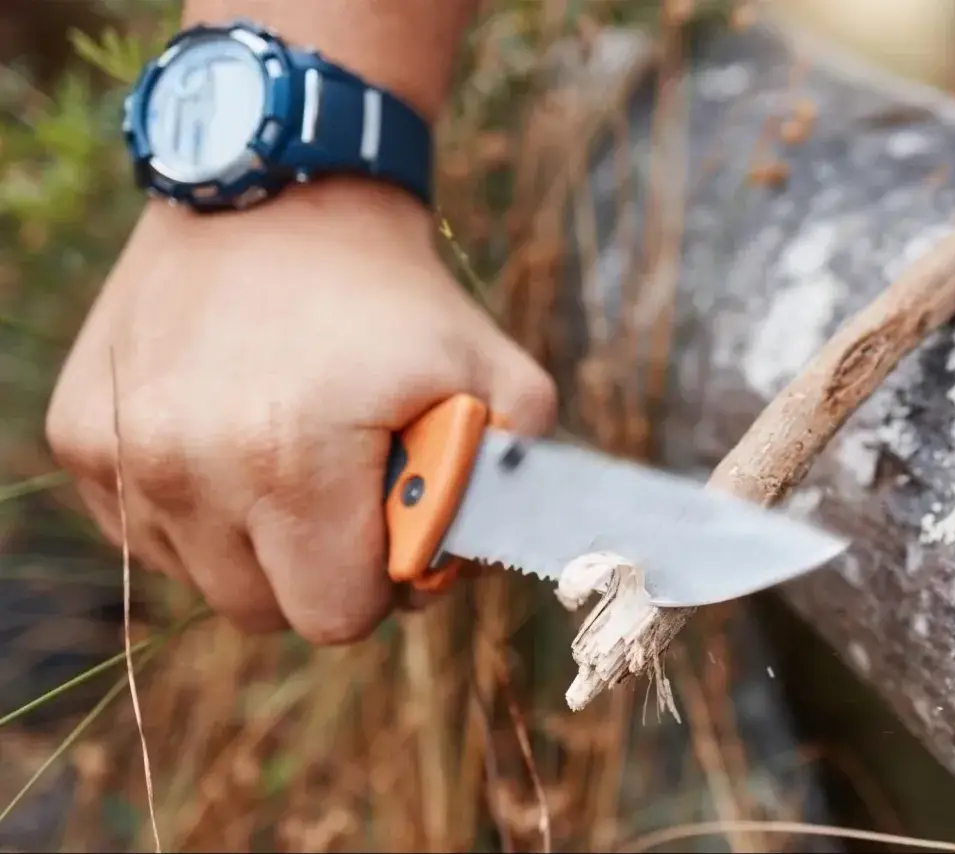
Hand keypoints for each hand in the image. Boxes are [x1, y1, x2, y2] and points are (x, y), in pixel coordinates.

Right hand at [45, 179, 556, 642]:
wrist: (275, 190)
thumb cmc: (391, 292)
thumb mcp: (488, 365)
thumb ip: (514, 473)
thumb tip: (486, 556)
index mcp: (291, 463)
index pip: (337, 615)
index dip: (380, 583)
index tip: (392, 524)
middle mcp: (186, 469)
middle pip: (266, 611)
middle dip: (319, 569)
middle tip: (344, 493)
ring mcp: (123, 455)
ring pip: (202, 579)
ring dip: (252, 543)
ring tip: (285, 454)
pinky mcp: (79, 436)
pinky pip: (145, 532)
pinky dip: (193, 509)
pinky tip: (225, 436)